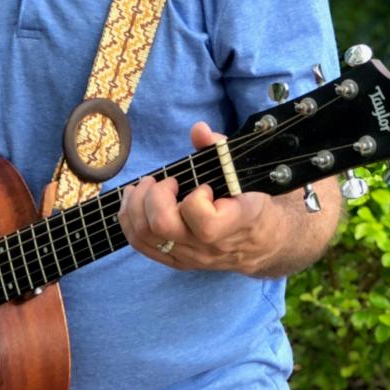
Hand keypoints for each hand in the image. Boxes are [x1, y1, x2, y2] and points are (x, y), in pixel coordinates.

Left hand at [118, 121, 283, 274]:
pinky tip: (135, 201)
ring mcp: (188, 257)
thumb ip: (219, 150)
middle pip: (162, 226)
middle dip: (155, 196)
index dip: (196, 198)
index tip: (204, 186)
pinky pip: (140, 245)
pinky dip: (130, 220)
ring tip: (145, 186)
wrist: (259, 242)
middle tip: (167, 182)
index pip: (203, 222)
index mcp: (231, 226)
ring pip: (145, 235)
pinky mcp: (174, 260)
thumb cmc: (249, 201)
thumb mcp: (242, 173)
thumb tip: (198, 129)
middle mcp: (206, 247)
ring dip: (136, 205)